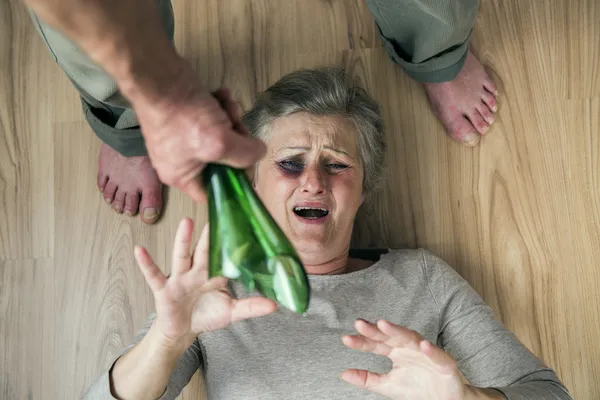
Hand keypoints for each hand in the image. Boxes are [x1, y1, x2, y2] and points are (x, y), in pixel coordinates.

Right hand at [133, 65, 265, 202]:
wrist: (159, 76)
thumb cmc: (182, 117)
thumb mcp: (219, 142)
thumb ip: (245, 154)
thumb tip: (259, 153)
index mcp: (182, 177)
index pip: (215, 192)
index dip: (235, 182)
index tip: (251, 165)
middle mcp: (180, 161)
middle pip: (222, 161)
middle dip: (235, 141)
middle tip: (239, 126)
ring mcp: (182, 138)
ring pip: (220, 135)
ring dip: (230, 119)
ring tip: (228, 105)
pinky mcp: (185, 117)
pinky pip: (211, 118)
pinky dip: (220, 107)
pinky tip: (221, 95)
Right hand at [134, 218, 276, 347]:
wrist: (182, 331)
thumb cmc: (206, 315)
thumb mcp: (231, 312)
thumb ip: (251, 306)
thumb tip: (276, 305)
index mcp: (214, 274)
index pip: (226, 255)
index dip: (233, 241)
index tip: (242, 221)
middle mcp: (197, 271)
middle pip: (205, 250)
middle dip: (210, 233)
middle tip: (217, 211)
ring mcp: (179, 278)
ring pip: (182, 256)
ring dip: (183, 240)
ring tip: (187, 222)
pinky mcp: (163, 289)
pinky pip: (153, 274)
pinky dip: (146, 263)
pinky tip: (139, 250)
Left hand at [341, 319, 463, 399]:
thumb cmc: (416, 388)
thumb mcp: (388, 385)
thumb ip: (367, 379)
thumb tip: (343, 374)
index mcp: (395, 352)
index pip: (376, 344)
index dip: (362, 341)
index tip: (346, 339)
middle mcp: (408, 348)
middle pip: (390, 336)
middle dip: (376, 330)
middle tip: (360, 324)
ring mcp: (426, 353)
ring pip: (411, 338)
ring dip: (398, 331)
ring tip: (384, 325)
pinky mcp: (444, 363)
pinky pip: (437, 355)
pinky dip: (431, 350)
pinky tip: (422, 345)